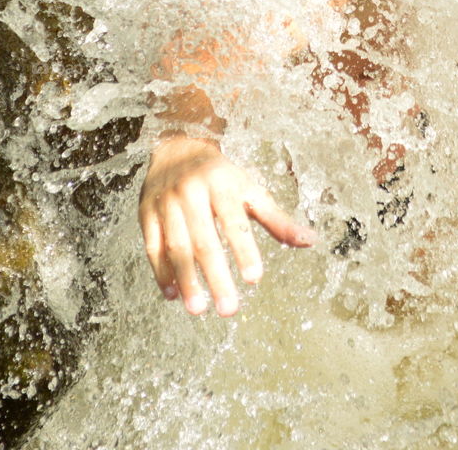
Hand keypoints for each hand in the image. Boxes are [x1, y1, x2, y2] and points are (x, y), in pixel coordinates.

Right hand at [139, 136, 314, 316]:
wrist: (176, 147)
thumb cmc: (221, 176)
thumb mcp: (249, 190)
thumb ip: (276, 219)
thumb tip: (310, 241)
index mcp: (222, 184)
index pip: (234, 221)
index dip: (244, 250)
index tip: (255, 279)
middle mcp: (192, 192)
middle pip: (205, 239)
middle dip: (216, 276)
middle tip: (229, 310)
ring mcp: (167, 202)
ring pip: (176, 246)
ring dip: (187, 279)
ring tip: (198, 310)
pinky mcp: (147, 213)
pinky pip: (153, 246)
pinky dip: (161, 272)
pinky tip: (172, 295)